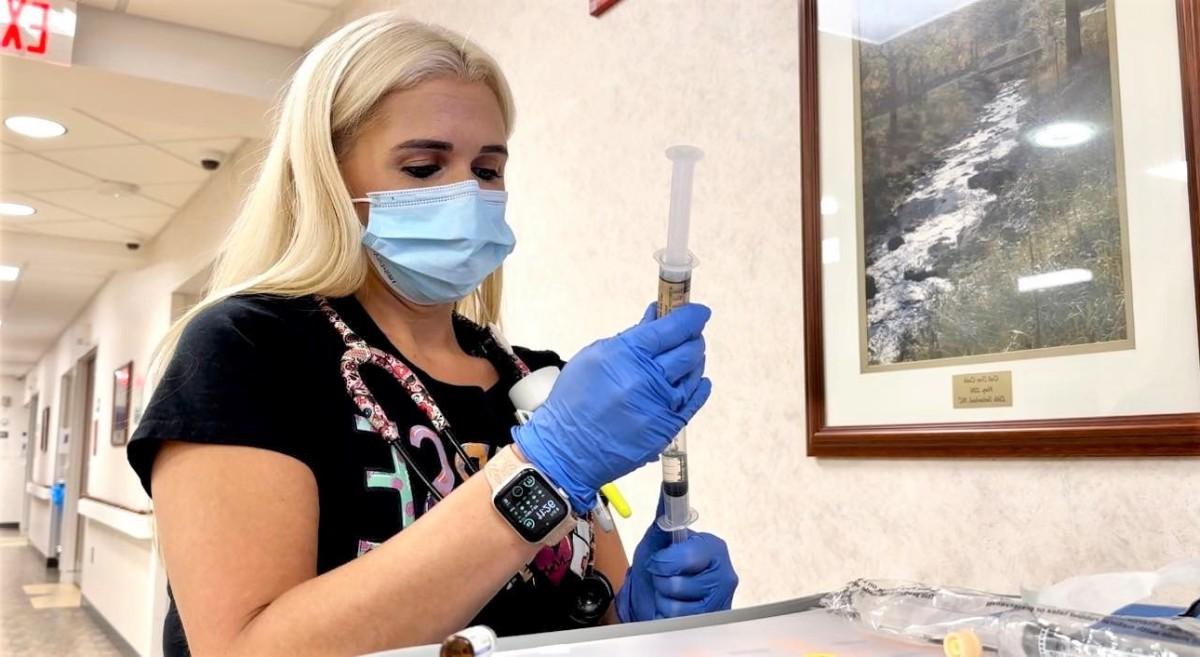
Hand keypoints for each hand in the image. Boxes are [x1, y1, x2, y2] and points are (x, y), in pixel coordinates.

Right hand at [513, 303, 711, 513]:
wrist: (566, 449)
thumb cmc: (573, 402)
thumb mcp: (593, 357)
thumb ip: (629, 337)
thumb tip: (655, 317)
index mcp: (626, 355)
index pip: (670, 328)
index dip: (690, 316)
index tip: (698, 312)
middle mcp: (646, 379)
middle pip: (688, 350)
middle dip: (694, 337)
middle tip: (691, 333)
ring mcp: (659, 405)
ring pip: (694, 375)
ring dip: (695, 360)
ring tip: (689, 356)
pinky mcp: (666, 428)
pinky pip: (693, 403)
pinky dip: (699, 388)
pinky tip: (698, 381)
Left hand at [615, 495, 737, 621]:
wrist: (654, 599)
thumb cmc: (660, 569)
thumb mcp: (657, 541)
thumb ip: (664, 518)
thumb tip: (666, 488)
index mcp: (713, 548)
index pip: (687, 555)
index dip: (665, 560)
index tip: (659, 559)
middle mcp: (724, 573)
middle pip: (677, 582)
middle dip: (661, 579)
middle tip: (664, 576)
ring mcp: (720, 600)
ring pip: (675, 604)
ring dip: (662, 598)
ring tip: (668, 592)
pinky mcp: (711, 620)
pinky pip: (676, 620)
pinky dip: (666, 615)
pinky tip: (672, 608)